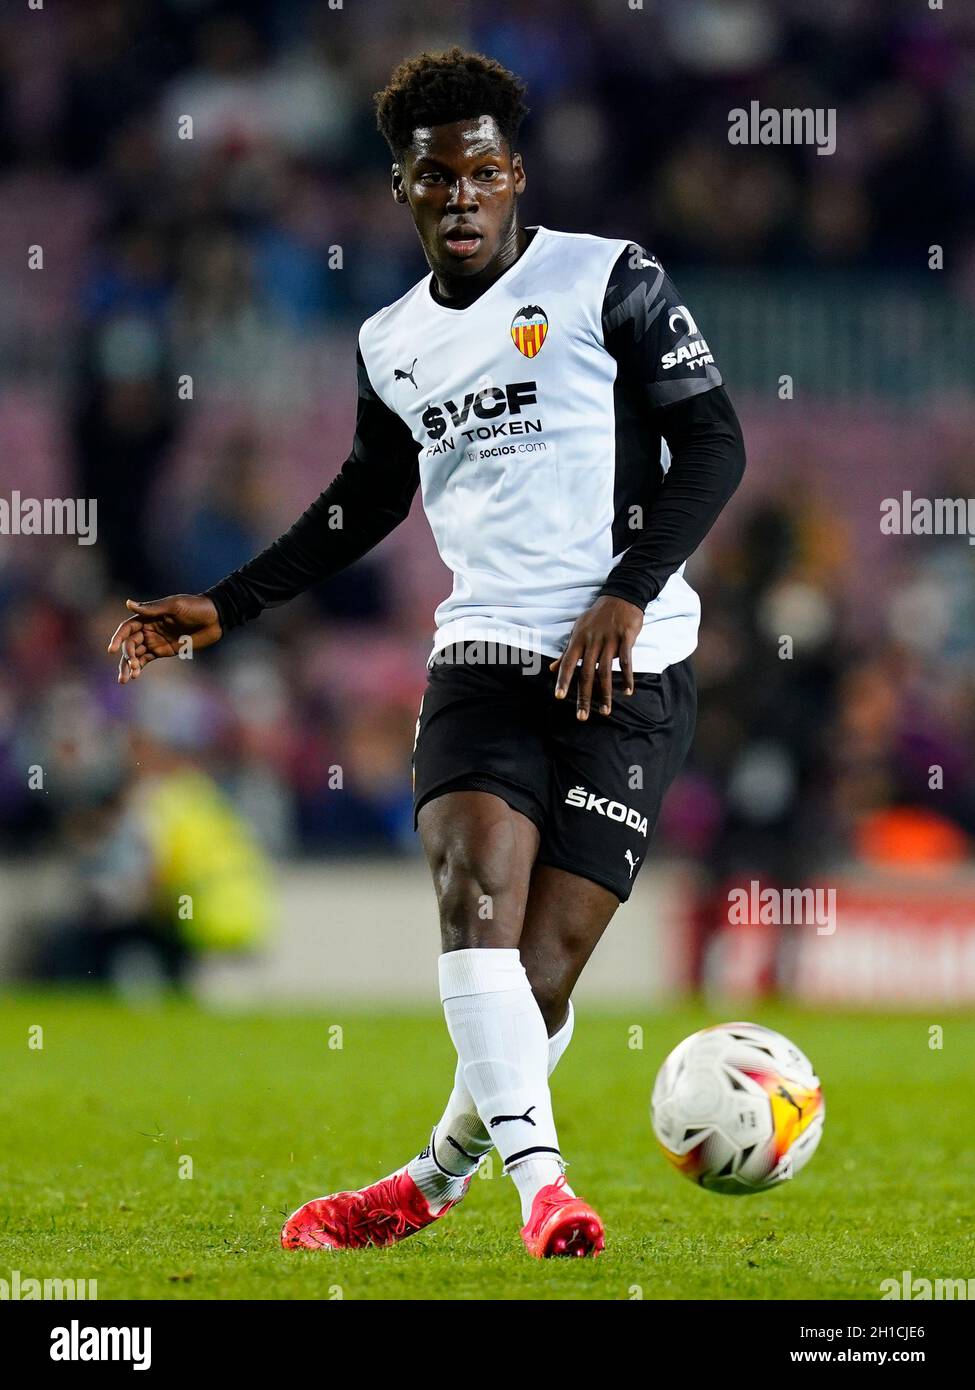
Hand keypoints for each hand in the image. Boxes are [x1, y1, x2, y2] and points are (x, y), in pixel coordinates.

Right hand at [107, 595, 222, 684]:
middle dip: (126, 656)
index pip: (127, 628)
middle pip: (130, 644)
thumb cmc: (195, 607)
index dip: (118, 638)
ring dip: (129, 665)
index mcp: (148, 616)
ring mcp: (155, 641)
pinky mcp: (163, 651)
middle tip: (130, 667)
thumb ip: (152, 609)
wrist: (215, 618)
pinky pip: (147, 659)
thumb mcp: (174, 606)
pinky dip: (139, 667)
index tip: (112, 650)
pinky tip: (134, 675)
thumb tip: (127, 603)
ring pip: (136, 654)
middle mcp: (148, 629)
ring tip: (125, 679)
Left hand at [549, 595, 643, 719]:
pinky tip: (627, 692)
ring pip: (605, 672)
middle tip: (582, 716)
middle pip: (586, 673)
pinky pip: (626, 661)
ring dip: (605, 694)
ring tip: (605, 711)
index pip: (567, 663)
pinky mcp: (626, 638)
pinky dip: (627, 678)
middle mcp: (592, 641)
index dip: (563, 680)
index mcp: (578, 640)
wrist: (621, 596)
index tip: (559, 697)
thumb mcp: (578, 630)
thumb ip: (567, 652)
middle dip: (583, 697)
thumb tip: (551, 669)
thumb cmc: (597, 616)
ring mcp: (609, 640)